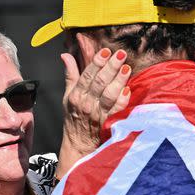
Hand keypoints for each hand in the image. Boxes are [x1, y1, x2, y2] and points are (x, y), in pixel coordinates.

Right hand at [57, 48, 130, 176]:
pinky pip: (117, 109)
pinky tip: (128, 89)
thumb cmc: (74, 118)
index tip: (105, 51)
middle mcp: (87, 104)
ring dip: (119, 80)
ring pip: (110, 94)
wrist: (79, 144)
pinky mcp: (109, 122)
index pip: (87, 75)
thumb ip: (70, 75)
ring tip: (126, 67)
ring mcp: (98, 114)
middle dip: (111, 66)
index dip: (97, 62)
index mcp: (76, 95)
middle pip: (100, 82)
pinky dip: (122, 99)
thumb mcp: (68, 96)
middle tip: (120, 53)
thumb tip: (66, 56)